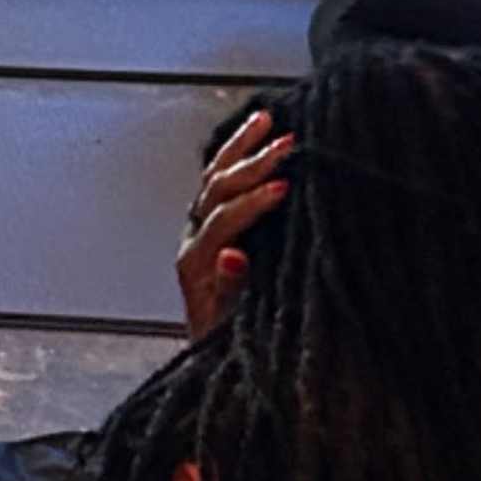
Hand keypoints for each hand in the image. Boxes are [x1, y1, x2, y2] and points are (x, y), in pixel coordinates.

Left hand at [178, 107, 288, 335]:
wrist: (213, 360)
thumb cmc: (225, 348)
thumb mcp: (231, 329)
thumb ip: (232, 291)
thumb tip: (231, 255)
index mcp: (195, 265)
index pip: (222, 223)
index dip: (251, 205)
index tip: (283, 189)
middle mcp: (193, 242)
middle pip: (216, 192)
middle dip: (252, 165)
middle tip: (287, 144)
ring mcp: (200, 231)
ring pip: (214, 179)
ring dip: (242, 149)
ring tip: (268, 121)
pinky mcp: (212, 228)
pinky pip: (220, 183)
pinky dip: (237, 156)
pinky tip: (255, 134)